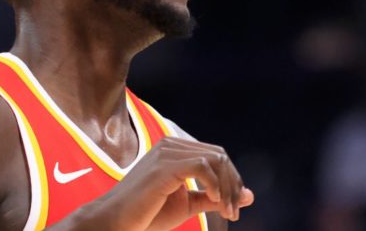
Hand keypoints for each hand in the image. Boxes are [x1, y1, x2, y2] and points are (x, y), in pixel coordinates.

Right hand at [86, 137, 253, 230]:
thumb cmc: (147, 214)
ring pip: (215, 159)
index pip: (216, 155)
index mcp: (174, 149)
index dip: (232, 180)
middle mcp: (170, 145)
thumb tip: (249, 196)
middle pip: (219, 155)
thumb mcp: (187, 205)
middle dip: (233, 183)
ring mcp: (166, 152)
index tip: (233, 207)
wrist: (116, 222)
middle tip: (233, 212)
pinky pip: (202, 166)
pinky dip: (214, 184)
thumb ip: (214, 197)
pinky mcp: (163, 166)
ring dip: (226, 187)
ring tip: (225, 211)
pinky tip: (213, 200)